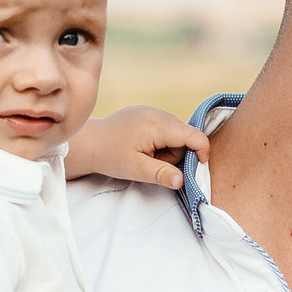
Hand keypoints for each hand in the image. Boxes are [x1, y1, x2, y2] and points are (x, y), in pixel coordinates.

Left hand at [64, 105, 209, 188]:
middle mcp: (157, 113)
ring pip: (176, 131)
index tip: (199, 167)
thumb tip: (182, 181)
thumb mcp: (136, 170)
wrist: (89, 142)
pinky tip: (144, 146)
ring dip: (169, 146)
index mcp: (157, 125)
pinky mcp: (147, 112)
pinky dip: (161, 139)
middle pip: (185, 134)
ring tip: (147, 155)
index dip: (202, 150)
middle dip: (178, 152)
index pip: (192, 134)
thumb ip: (161, 174)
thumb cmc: (111, 156)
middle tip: (154, 163)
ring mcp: (151, 110)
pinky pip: (166, 126)